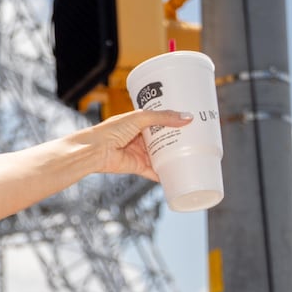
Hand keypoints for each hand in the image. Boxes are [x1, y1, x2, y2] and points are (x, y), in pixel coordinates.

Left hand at [74, 109, 193, 179]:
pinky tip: (178, 174)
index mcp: (138, 122)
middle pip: (162, 138)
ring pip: (160, 154)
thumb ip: (163, 117)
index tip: (190, 119)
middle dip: (177, 138)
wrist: (93, 151)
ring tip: (194, 153)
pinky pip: (154, 171)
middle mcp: (139, 137)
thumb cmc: (110, 131)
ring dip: (173, 155)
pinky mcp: (138, 167)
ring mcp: (139, 153)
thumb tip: (187, 117)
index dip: (173, 120)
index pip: (160, 120)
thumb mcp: (139, 118)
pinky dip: (165, 174)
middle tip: (197, 136)